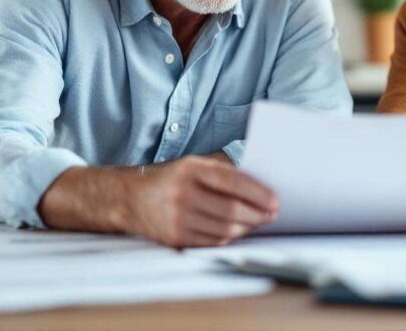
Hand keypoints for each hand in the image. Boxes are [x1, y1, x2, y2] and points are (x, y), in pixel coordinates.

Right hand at [124, 156, 276, 247]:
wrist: (130, 199)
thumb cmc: (171, 179)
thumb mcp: (193, 164)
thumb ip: (222, 170)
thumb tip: (259, 183)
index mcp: (190, 170)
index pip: (232, 182)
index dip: (258, 193)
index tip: (275, 201)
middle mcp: (183, 193)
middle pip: (231, 210)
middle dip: (258, 215)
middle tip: (271, 214)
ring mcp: (178, 218)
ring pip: (225, 229)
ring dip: (247, 227)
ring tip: (257, 221)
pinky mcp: (175, 237)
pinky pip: (213, 241)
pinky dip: (230, 237)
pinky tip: (237, 230)